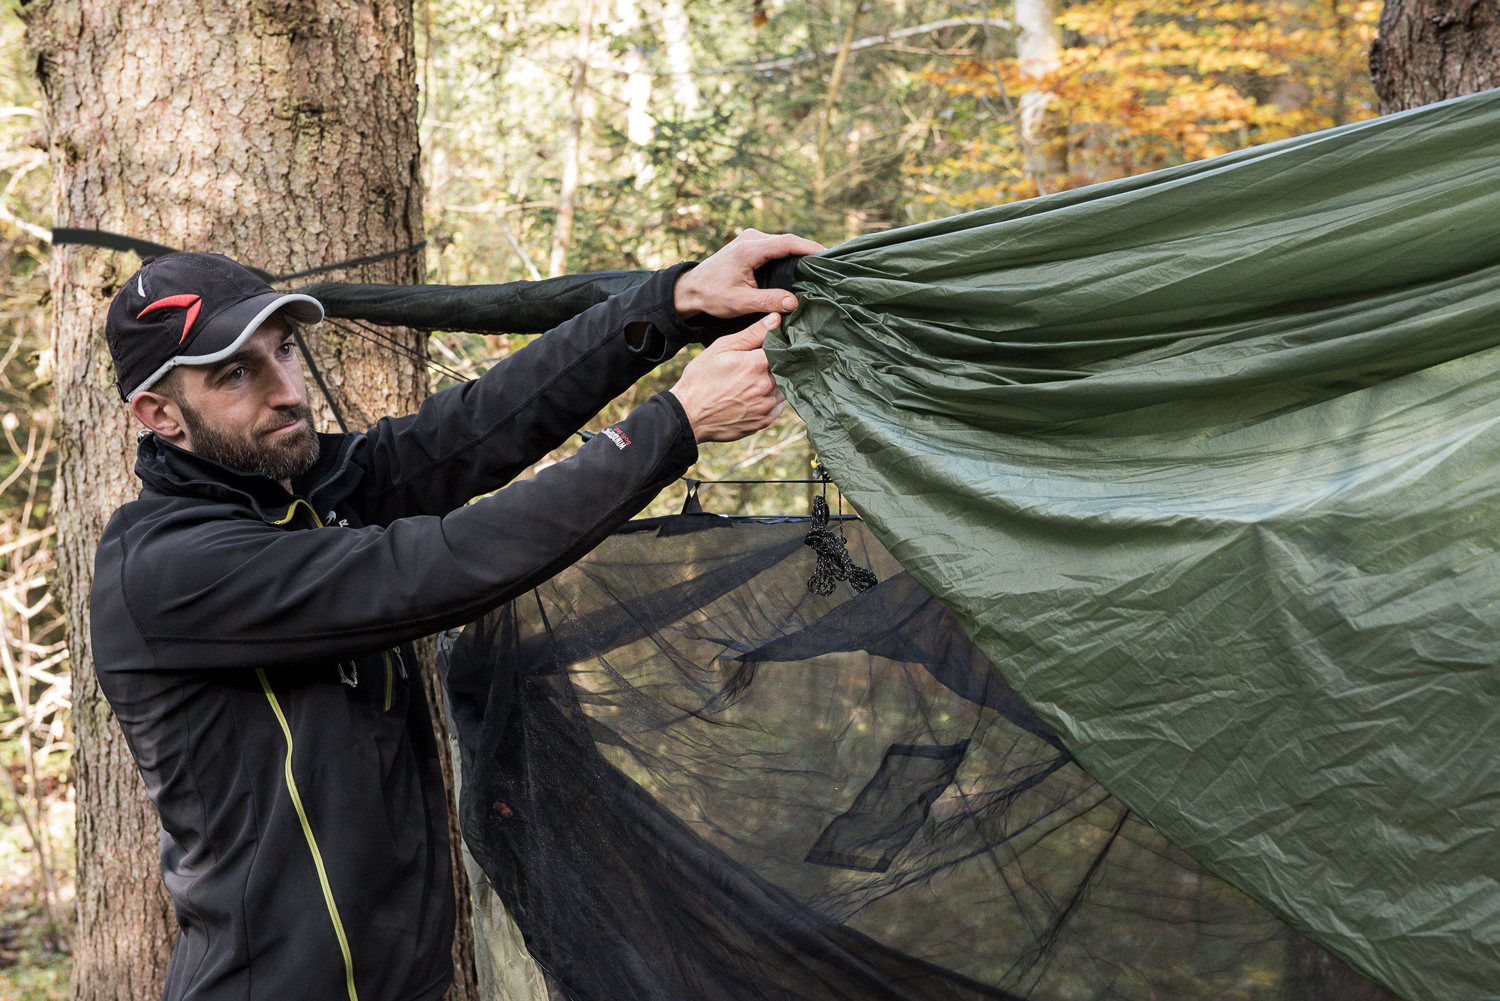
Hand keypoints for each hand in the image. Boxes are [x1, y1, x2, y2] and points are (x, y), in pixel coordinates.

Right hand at [669, 314, 787, 442]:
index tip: (769, 348)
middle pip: (785, 369)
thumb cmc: (701, 378)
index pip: (782, 349)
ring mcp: (766, 406)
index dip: (778, 347)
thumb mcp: (721, 348)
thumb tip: (776, 319)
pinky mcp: (763, 422)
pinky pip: (778, 407)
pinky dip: (771, 400)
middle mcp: (766, 386)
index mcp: (757, 364)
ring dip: (775, 383)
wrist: (689, 414)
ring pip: (783, 388)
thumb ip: (752, 333)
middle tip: (757, 366)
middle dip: (775, 365)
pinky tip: (754, 396)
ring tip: (754, 382)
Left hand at [674, 229, 824, 319]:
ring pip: (782, 243)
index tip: (829, 255)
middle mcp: (751, 238)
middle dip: (809, 251)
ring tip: (819, 267)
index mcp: (749, 249)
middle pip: (788, 241)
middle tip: (829, 266)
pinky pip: (776, 246)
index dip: (810, 247)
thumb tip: (794, 303)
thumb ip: (767, 301)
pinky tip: (800, 267)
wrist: (691, 288)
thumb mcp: (740, 302)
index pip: (787, 242)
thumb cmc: (712, 296)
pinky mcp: (751, 243)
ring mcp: (750, 238)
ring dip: (799, 253)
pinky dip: (789, 255)